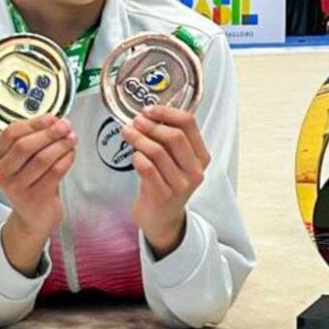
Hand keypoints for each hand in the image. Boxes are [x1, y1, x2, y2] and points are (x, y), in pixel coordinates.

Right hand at [0, 116, 76, 271]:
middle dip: (49, 133)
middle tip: (65, 126)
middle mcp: (3, 173)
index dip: (33, 123)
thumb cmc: (32, 183)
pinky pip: (54, 172)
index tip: (51, 119)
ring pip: (41, 158)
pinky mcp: (35, 197)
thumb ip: (35, 139)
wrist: (34, 217)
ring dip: (60, 145)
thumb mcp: (25, 161)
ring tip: (72, 139)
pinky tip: (71, 154)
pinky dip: (66, 159)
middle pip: (25, 146)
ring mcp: (18, 187)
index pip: (11, 133)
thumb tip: (55, 121)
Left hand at [122, 105, 210, 257]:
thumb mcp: (176, 160)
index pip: (189, 124)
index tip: (149, 110)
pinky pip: (147, 168)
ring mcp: (180, 185)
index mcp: (201, 157)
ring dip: (139, 138)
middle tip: (135, 121)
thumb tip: (149, 113)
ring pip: (157, 152)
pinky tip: (134, 156)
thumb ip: (169, 138)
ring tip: (127, 133)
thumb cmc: (166, 183)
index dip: (167, 112)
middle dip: (151, 125)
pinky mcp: (163, 195)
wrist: (162, 218)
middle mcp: (195, 171)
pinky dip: (137, 158)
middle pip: (174, 136)